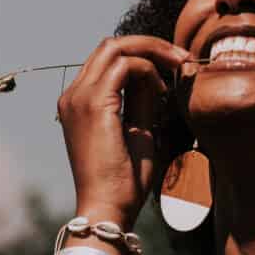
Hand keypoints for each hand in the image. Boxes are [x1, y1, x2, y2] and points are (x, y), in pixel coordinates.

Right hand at [54, 36, 190, 221]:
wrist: (107, 208)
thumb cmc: (124, 181)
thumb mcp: (138, 131)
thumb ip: (142, 101)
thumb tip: (157, 76)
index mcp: (79, 102)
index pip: (108, 60)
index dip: (143, 56)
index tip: (173, 70)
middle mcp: (73, 95)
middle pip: (110, 46)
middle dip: (150, 45)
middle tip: (181, 59)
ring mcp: (79, 97)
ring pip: (116, 47)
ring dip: (153, 51)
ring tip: (179, 66)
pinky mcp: (93, 103)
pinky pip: (125, 65)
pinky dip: (148, 69)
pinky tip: (163, 90)